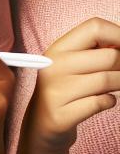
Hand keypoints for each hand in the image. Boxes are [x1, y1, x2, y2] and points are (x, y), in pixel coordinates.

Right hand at [23, 17, 119, 153]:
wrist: (40, 126)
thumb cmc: (66, 91)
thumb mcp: (73, 65)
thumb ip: (95, 51)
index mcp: (57, 49)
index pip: (95, 27)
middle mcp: (52, 66)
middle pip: (109, 56)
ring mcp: (55, 91)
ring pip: (108, 80)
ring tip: (115, 87)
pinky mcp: (60, 115)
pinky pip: (101, 103)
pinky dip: (109, 102)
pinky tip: (102, 101)